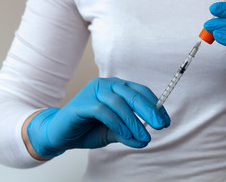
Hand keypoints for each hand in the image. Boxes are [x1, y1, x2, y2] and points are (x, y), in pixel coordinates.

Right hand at [26, 77, 170, 157]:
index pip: (140, 91)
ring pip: (119, 103)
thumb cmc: (88, 130)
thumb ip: (128, 133)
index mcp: (116, 87)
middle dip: (149, 111)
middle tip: (160, 126)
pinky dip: (118, 124)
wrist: (60, 135)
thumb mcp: (113, 132)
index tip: (165, 120)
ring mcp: (93, 91)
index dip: (155, 105)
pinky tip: (126, 135)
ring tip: (144, 137)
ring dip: (134, 122)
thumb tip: (145, 140)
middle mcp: (106, 85)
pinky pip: (104, 112)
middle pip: (133, 94)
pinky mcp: (82, 103)